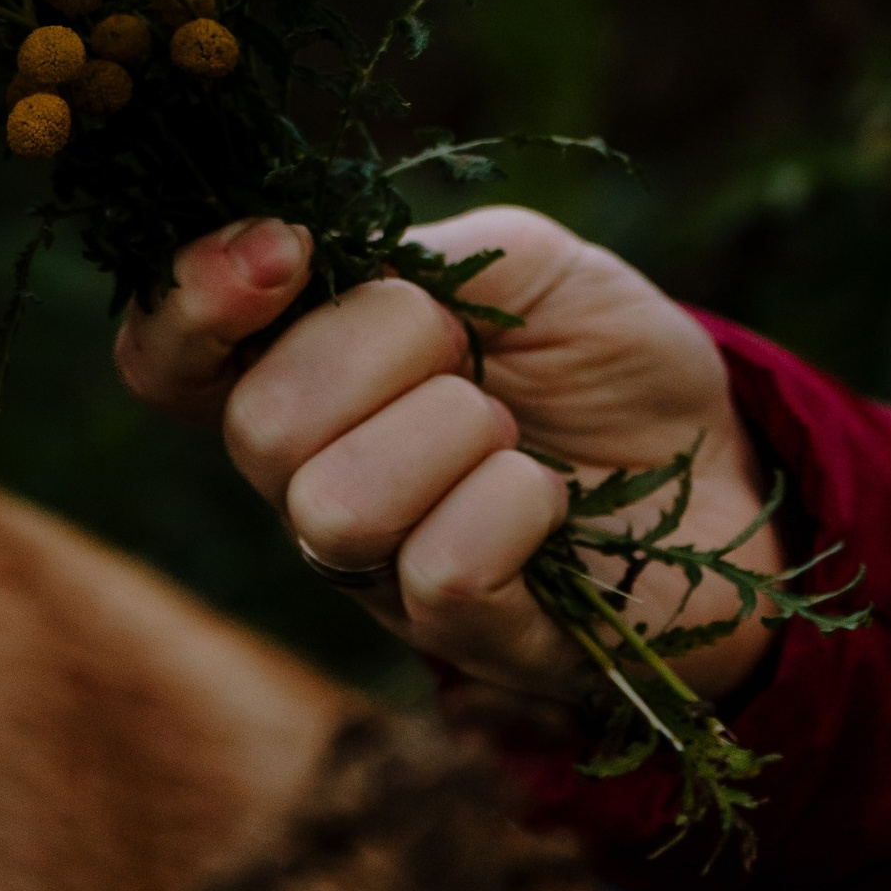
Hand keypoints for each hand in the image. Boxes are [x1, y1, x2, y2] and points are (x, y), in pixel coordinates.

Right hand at [112, 208, 782, 703]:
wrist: (730, 466)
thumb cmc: (606, 361)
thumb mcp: (515, 260)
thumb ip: (407, 251)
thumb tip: (315, 271)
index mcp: (296, 376)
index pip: (160, 358)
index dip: (188, 303)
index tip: (284, 250)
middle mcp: (307, 480)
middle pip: (257, 427)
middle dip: (382, 351)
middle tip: (468, 349)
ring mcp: (377, 573)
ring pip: (334, 506)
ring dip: (452, 432)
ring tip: (512, 432)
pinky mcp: (466, 639)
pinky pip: (439, 569)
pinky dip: (512, 506)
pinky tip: (550, 501)